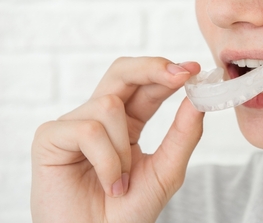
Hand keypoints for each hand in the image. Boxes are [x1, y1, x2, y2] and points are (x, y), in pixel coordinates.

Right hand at [31, 57, 203, 222]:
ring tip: (121, 181)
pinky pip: (89, 130)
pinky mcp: (50, 137)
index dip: (168, 72)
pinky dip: (106, 160)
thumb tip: (198, 99)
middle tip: (181, 74)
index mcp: (128, 122)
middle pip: (121, 72)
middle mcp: (100, 118)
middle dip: (151, 68)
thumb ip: (183, 135)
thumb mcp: (166, 171)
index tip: (193, 70)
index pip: (146, 85)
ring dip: (123, 148)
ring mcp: (74, 125)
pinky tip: (108, 184)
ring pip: (108, 105)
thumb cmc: (128, 212)